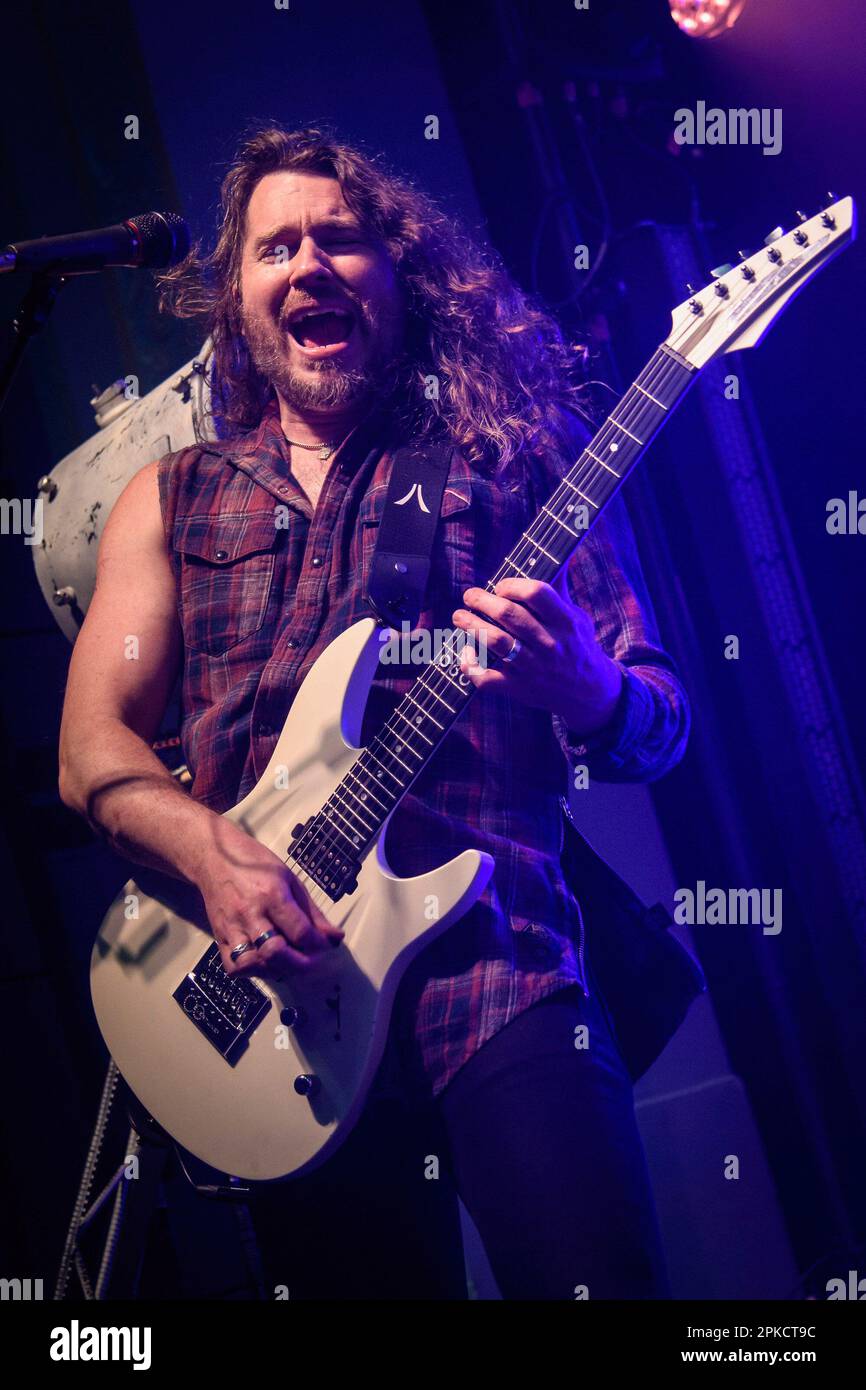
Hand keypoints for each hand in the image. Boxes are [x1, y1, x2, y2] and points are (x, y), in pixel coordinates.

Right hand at [194, 820, 344, 980]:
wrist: (214, 858)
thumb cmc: (254, 865)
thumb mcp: (290, 879)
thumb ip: (312, 912)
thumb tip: (335, 937)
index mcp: (271, 894)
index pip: (299, 931)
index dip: (318, 945)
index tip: (325, 946)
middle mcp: (249, 913)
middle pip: (274, 951)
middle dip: (299, 964)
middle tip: (310, 961)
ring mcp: (232, 927)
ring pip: (252, 963)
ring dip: (275, 969)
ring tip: (288, 963)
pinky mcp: (219, 937)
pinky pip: (234, 967)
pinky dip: (252, 971)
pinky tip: (265, 963)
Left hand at [452, 577, 623, 737]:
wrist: (588, 692)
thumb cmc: (577, 645)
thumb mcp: (576, 615)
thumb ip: (560, 587)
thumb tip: (558, 553)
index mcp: (565, 621)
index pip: (536, 593)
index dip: (511, 584)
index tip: (499, 587)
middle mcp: (549, 643)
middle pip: (509, 614)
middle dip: (482, 601)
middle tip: (469, 596)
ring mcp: (533, 668)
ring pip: (496, 642)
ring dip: (471, 626)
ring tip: (459, 616)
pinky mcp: (519, 688)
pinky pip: (487, 679)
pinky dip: (470, 666)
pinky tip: (466, 653)